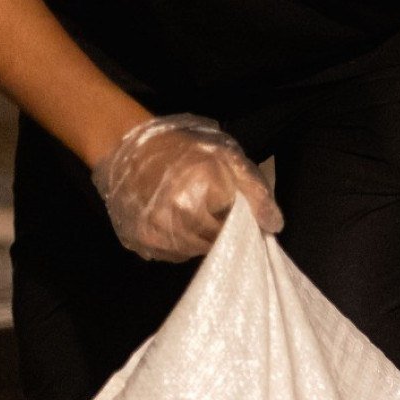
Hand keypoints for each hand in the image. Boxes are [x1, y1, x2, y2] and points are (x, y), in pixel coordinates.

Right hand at [90, 114, 282, 261]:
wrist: (125, 145)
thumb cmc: (180, 150)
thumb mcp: (226, 159)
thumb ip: (254, 193)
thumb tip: (274, 226)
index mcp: (200, 201)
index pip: (235, 231)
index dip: (237, 222)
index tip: (232, 210)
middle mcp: (176, 224)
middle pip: (213, 244)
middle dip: (218, 231)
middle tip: (210, 209)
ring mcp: (156, 236)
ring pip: (192, 252)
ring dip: (198, 238)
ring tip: (191, 212)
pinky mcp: (141, 242)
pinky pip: (171, 254)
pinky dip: (178, 242)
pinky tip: (175, 221)